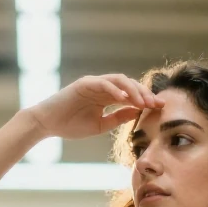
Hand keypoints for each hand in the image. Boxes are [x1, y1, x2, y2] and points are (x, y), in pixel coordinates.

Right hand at [25, 74, 162, 139]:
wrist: (47, 124)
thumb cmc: (70, 125)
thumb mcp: (101, 125)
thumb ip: (118, 118)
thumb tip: (137, 112)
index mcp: (107, 97)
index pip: (131, 95)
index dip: (146, 100)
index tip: (160, 108)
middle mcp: (103, 87)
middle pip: (130, 85)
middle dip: (145, 94)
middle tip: (157, 104)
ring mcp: (94, 83)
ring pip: (120, 81)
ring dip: (134, 90)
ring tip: (144, 102)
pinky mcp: (84, 83)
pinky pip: (104, 84)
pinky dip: (115, 90)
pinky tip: (125, 99)